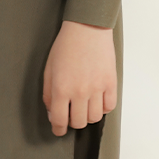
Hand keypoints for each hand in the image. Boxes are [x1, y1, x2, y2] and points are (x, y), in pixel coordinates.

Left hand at [42, 19, 116, 136]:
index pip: (59, 120)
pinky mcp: (111, 83)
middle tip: (71, 114)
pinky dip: (103, 108)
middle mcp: (79, 92)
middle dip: (73, 122)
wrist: (87, 28)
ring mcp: (97, 88)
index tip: (59, 130)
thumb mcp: (49, 69)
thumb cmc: (66, 46)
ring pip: (94, 118)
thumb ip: (48, 93)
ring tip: (84, 107)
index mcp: (61, 88)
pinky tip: (97, 100)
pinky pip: (109, 107)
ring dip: (88, 116)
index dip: (58, 129)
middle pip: (79, 122)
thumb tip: (52, 112)